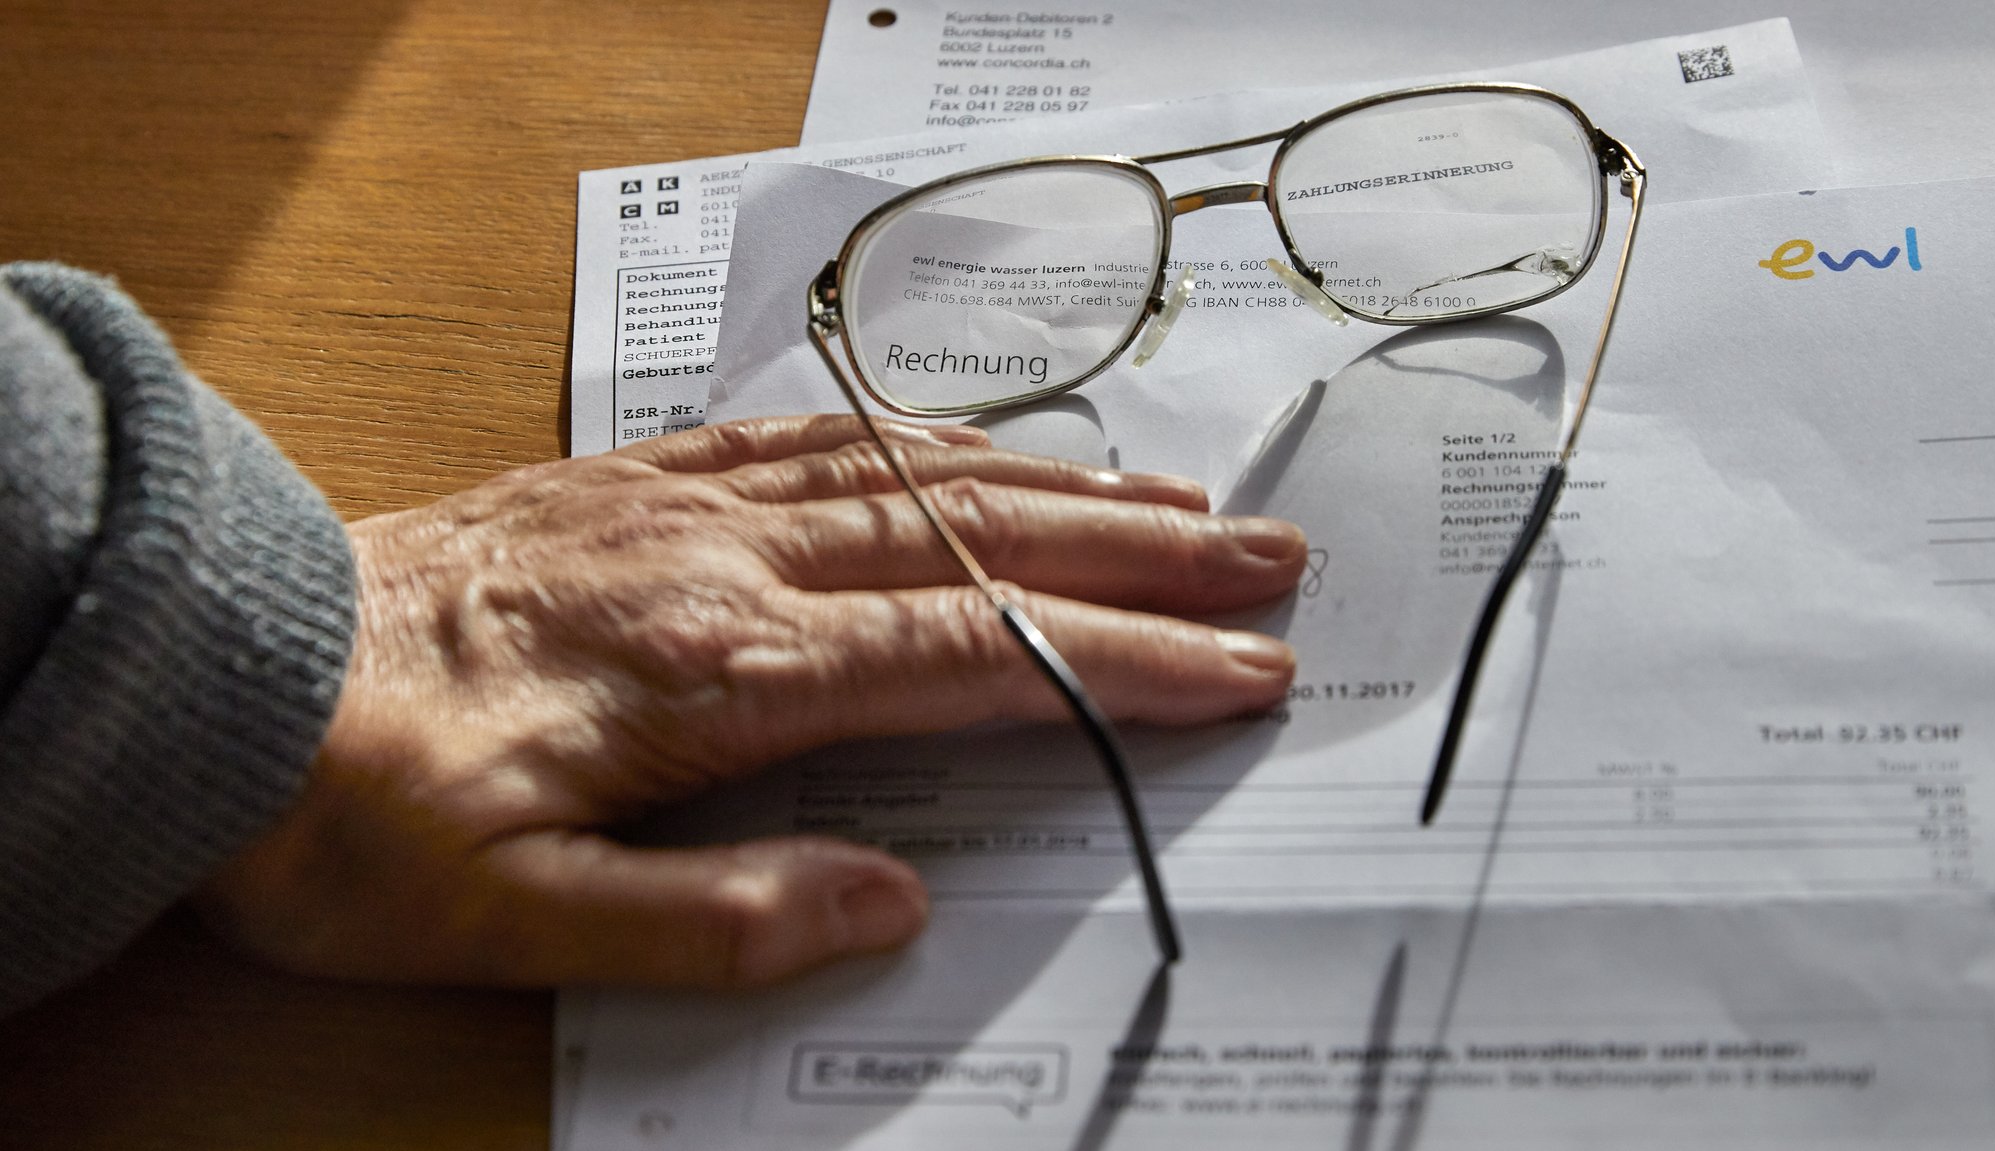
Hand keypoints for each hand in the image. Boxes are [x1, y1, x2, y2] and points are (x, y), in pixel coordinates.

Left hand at [197, 416, 1305, 989]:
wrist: (220, 672)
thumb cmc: (356, 813)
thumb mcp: (512, 922)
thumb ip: (708, 921)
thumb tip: (885, 908)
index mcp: (716, 671)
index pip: (968, 657)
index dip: (1119, 663)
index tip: (1238, 672)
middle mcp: (722, 562)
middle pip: (976, 542)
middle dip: (1141, 555)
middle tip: (1269, 562)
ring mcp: (683, 506)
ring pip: (913, 475)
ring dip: (1058, 486)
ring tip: (1174, 497)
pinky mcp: (638, 479)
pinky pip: (812, 435)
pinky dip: (923, 437)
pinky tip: (975, 442)